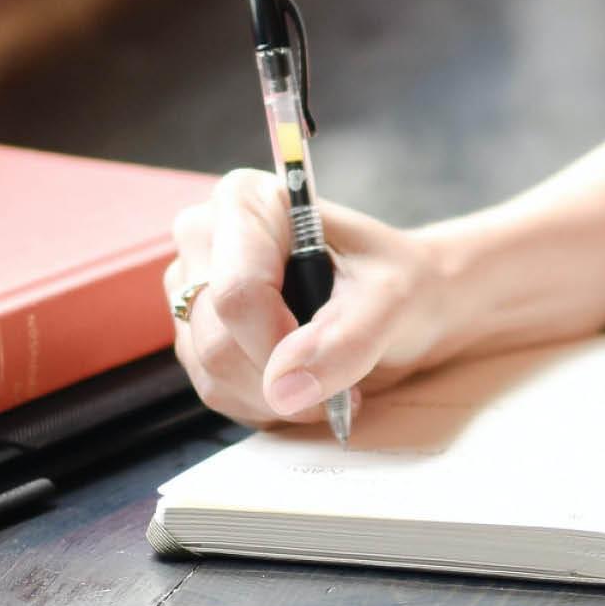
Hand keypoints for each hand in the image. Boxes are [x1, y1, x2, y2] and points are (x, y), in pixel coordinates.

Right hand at [163, 169, 451, 427]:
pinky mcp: (196, 334)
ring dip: (278, 398)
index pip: (237, 292)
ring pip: (212, 374)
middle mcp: (206, 238)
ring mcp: (193, 289)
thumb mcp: (393, 299)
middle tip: (342, 377)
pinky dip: (266, 404)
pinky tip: (302, 383)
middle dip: (284, 378)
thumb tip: (285, 387)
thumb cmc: (402, 282)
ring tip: (328, 378)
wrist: (411, 304)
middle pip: (218, 340)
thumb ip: (344, 339)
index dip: (279, 343)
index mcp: (246, 202)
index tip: (331, 363)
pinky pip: (217, 391)